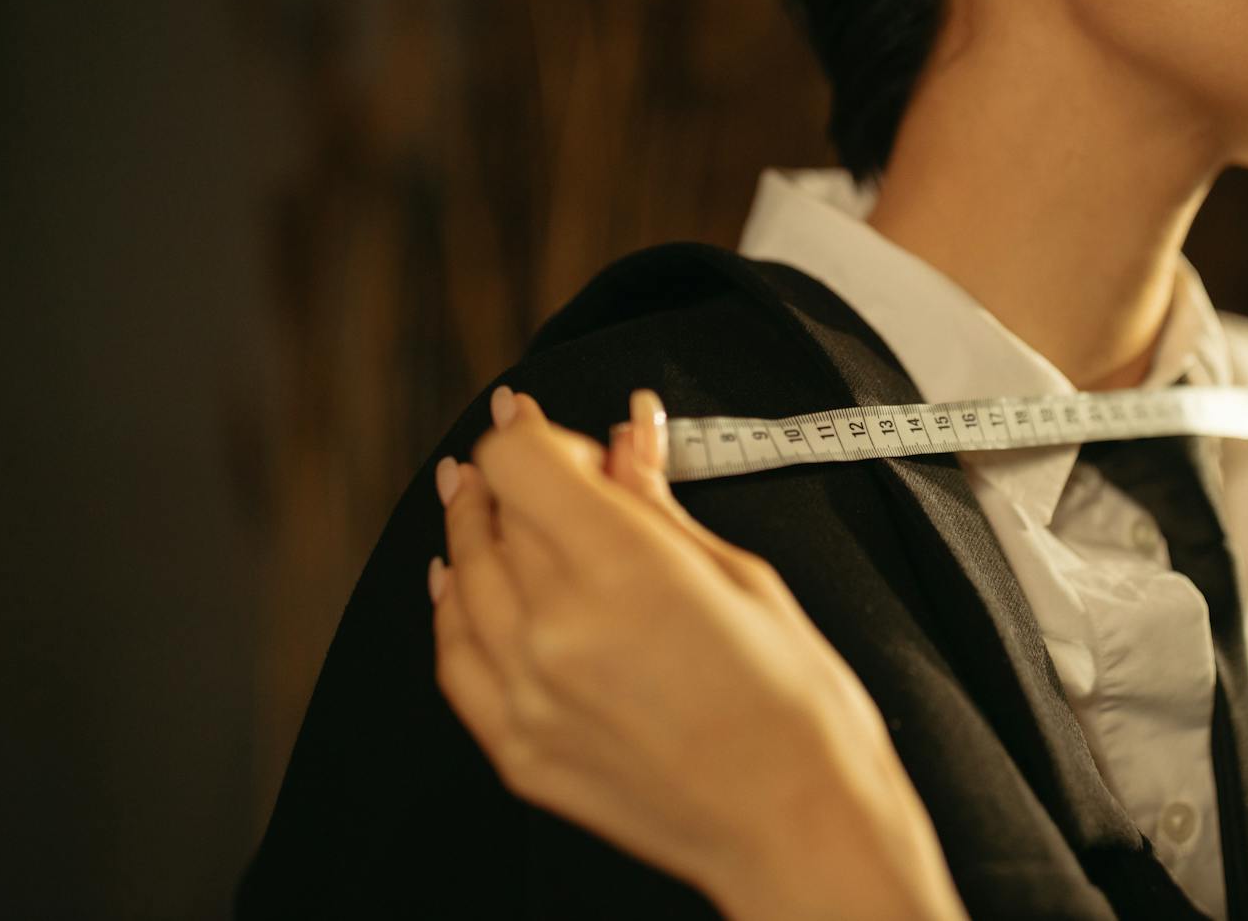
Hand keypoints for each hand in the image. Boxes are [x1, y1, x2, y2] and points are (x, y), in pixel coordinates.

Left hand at [427, 386, 965, 920]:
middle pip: (495, 513)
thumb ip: (660, 505)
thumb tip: (628, 440)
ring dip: (470, 528)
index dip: (531, 430)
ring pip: (462, 579)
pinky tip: (456, 583)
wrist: (796, 824)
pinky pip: (455, 660)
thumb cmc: (794, 707)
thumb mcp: (741, 576)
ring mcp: (528, 694)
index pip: (520, 462)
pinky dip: (450, 610)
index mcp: (622, 570)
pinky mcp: (519, 748)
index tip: (548, 422)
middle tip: (534, 449)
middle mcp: (557, 628)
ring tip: (477, 499)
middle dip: (513, 471)